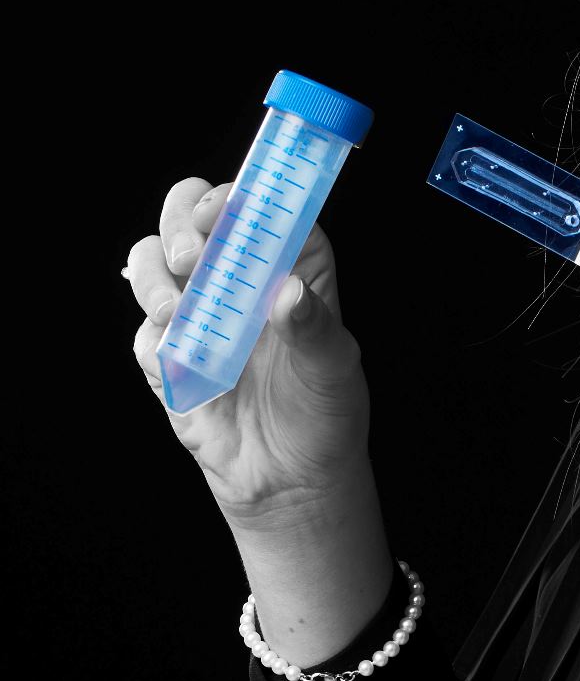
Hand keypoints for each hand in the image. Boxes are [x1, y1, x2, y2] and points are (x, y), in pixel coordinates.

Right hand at [126, 176, 371, 525]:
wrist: (291, 482)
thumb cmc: (327, 413)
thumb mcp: (334, 367)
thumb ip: (313, 328)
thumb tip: (288, 292)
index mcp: (292, 266)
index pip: (260, 207)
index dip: (237, 198)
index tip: (220, 213)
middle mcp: (241, 280)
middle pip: (194, 218)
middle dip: (179, 224)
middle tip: (189, 257)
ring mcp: (200, 314)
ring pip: (154, 263)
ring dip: (154, 278)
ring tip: (176, 310)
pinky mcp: (169, 356)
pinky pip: (144, 334)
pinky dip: (153, 340)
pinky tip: (178, 362)